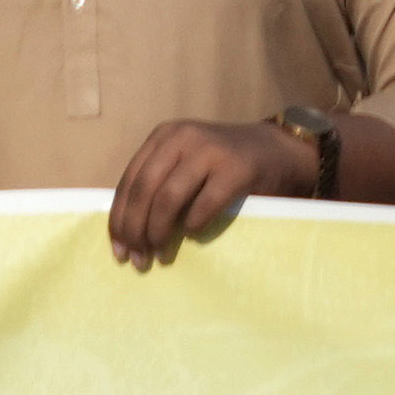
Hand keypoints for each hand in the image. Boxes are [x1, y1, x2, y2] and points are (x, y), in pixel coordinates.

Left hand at [107, 111, 299, 264]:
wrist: (277, 151)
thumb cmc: (222, 165)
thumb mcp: (184, 161)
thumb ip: (158, 182)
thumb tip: (125, 233)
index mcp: (164, 136)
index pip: (130, 180)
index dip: (119, 217)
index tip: (118, 249)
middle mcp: (183, 137)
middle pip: (144, 190)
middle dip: (136, 229)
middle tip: (137, 258)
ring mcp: (210, 150)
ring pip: (168, 198)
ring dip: (159, 232)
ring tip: (161, 254)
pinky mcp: (236, 169)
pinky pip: (204, 205)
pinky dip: (193, 225)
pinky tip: (192, 234)